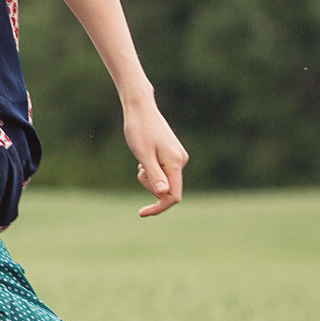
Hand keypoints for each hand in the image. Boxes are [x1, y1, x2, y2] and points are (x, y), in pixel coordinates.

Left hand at [124, 97, 188, 215]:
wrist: (140, 108)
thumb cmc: (138, 129)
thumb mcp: (143, 155)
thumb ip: (154, 175)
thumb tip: (163, 194)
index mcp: (175, 162)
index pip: (173, 196)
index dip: (158, 207)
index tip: (141, 213)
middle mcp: (181, 161)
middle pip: (167, 190)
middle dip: (150, 185)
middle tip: (139, 167)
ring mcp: (178, 157)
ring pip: (163, 181)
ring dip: (149, 176)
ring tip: (141, 158)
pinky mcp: (173, 154)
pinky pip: (162, 172)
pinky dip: (151, 169)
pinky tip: (145, 154)